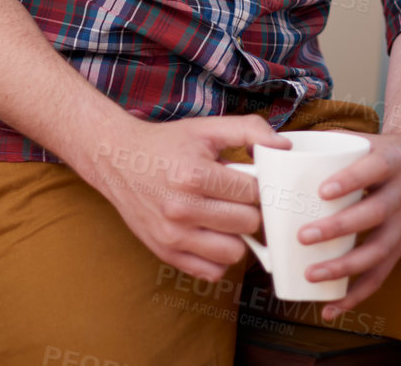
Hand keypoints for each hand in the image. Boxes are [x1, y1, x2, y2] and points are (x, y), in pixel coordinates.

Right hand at [78, 114, 289, 282]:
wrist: (117, 160)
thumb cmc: (166, 144)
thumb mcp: (206, 128)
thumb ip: (249, 130)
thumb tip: (283, 147)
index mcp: (194, 175)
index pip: (253, 193)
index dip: (259, 185)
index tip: (249, 180)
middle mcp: (181, 208)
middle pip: (248, 223)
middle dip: (249, 208)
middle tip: (236, 197)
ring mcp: (172, 236)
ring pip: (234, 252)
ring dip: (237, 236)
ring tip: (225, 216)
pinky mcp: (165, 253)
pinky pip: (212, 272)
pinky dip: (218, 257)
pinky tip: (212, 235)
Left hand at [296, 129, 400, 321]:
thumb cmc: (376, 154)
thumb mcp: (359, 141)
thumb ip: (321, 143)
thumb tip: (269, 147)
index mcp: (390, 162)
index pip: (373, 169)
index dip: (351, 180)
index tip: (323, 190)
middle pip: (374, 213)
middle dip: (339, 227)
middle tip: (303, 236)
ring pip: (378, 250)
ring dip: (345, 267)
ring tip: (312, 274)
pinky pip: (380, 275)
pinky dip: (356, 295)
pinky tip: (332, 307)